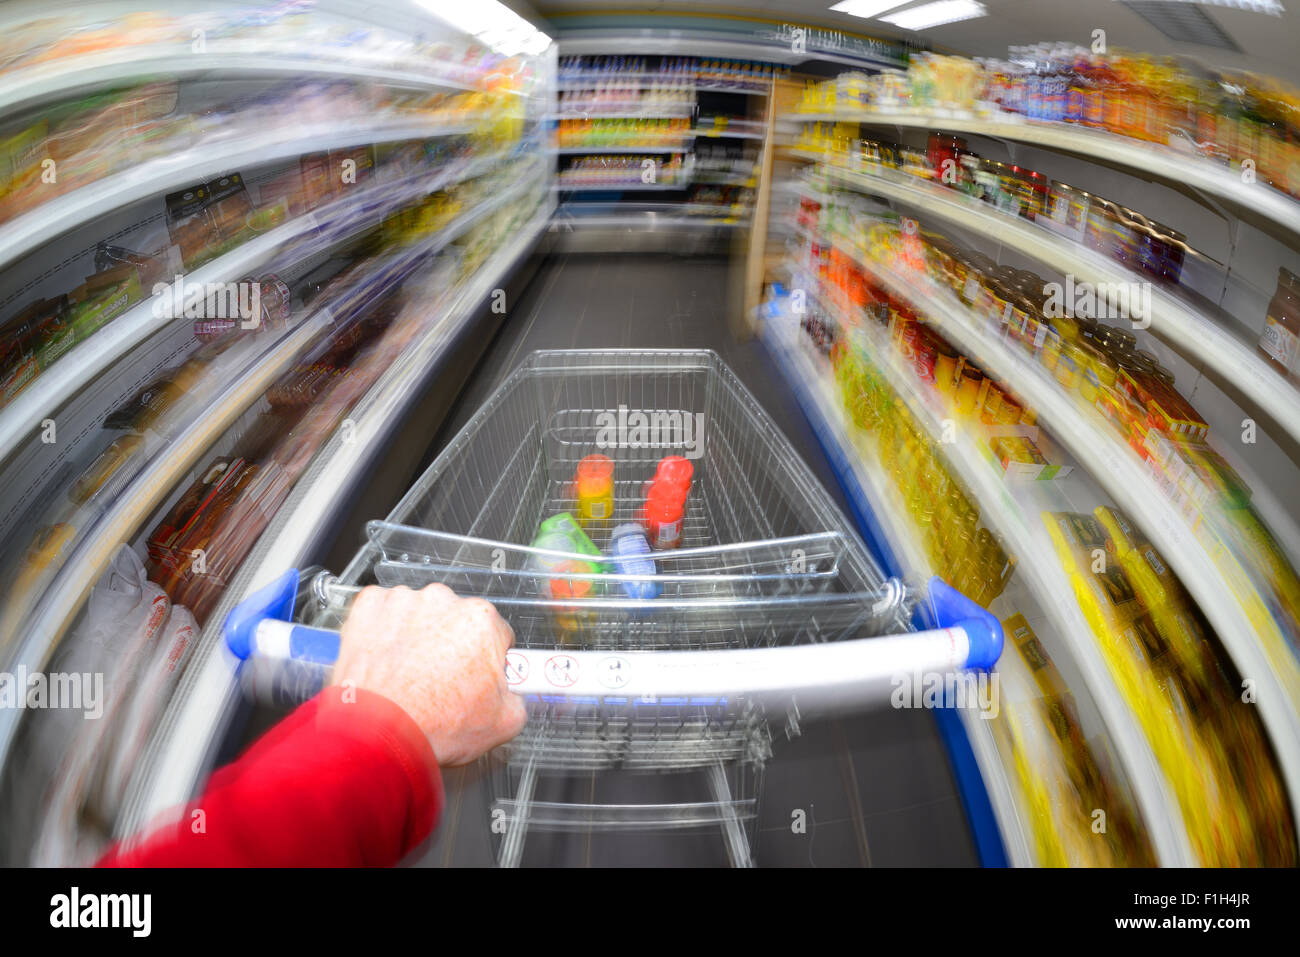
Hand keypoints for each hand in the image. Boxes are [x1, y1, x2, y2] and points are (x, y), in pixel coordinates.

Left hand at [331, 583, 527, 765]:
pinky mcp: (369, 607)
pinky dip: (383, 632)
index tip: (474, 675)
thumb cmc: (434, 726)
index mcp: (481, 620)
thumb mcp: (505, 722)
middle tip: (438, 682)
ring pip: (419, 615)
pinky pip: (383, 614)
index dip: (486, 659)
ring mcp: (403, 601)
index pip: (496, 633)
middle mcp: (443, 600)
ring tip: (408, 676)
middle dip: (450, 645)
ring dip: (416, 636)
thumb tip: (513, 692)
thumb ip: (518, 696)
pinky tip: (384, 661)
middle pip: (455, 620)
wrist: (377, 735)